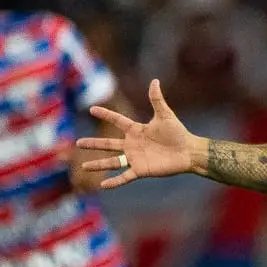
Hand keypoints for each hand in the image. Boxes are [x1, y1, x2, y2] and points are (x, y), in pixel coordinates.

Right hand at [76, 80, 198, 188]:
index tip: (92, 108)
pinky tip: (103, 185)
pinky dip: (114, 182)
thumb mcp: (165, 115)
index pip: (117, 121)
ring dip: (98, 164)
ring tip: (83, 166)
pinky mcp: (141, 170)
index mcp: (136, 130)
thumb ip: (157, 99)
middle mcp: (132, 144)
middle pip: (108, 143)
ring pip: (112, 161)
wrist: (188, 151)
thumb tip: (155, 81)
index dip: (105, 114)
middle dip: (93, 143)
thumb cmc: (178, 133)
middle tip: (77, 143)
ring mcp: (135, 158)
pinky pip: (124, 177)